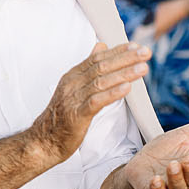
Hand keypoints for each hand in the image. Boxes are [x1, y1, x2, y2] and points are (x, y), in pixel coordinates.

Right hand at [30, 42, 149, 162]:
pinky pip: (96, 102)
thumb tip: (101, 46)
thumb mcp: (72, 87)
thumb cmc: (61, 116)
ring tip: (143, 69)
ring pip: (101, 82)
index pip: (97, 58)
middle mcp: (72, 84)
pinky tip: (127, 88)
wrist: (44, 141)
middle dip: (126, 58)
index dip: (118, 51)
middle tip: (145, 53)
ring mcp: (73, 99)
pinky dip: (112, 93)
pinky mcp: (76, 115)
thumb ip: (87, 67)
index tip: (136, 46)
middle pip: (101, 66)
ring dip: (124, 74)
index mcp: (73, 76)